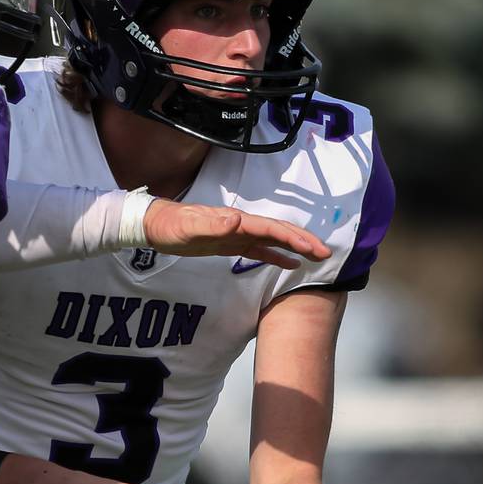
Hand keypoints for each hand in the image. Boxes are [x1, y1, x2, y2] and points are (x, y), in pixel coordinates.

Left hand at [142, 200, 330, 270]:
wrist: (157, 226)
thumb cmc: (172, 226)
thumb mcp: (190, 228)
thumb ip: (212, 224)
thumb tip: (237, 219)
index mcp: (237, 221)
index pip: (272, 229)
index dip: (294, 238)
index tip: (313, 248)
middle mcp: (241, 225)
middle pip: (279, 231)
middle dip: (303, 241)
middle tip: (325, 253)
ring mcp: (238, 234)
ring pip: (274, 240)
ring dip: (295, 247)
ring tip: (316, 257)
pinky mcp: (231, 244)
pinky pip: (260, 249)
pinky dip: (277, 255)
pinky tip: (289, 264)